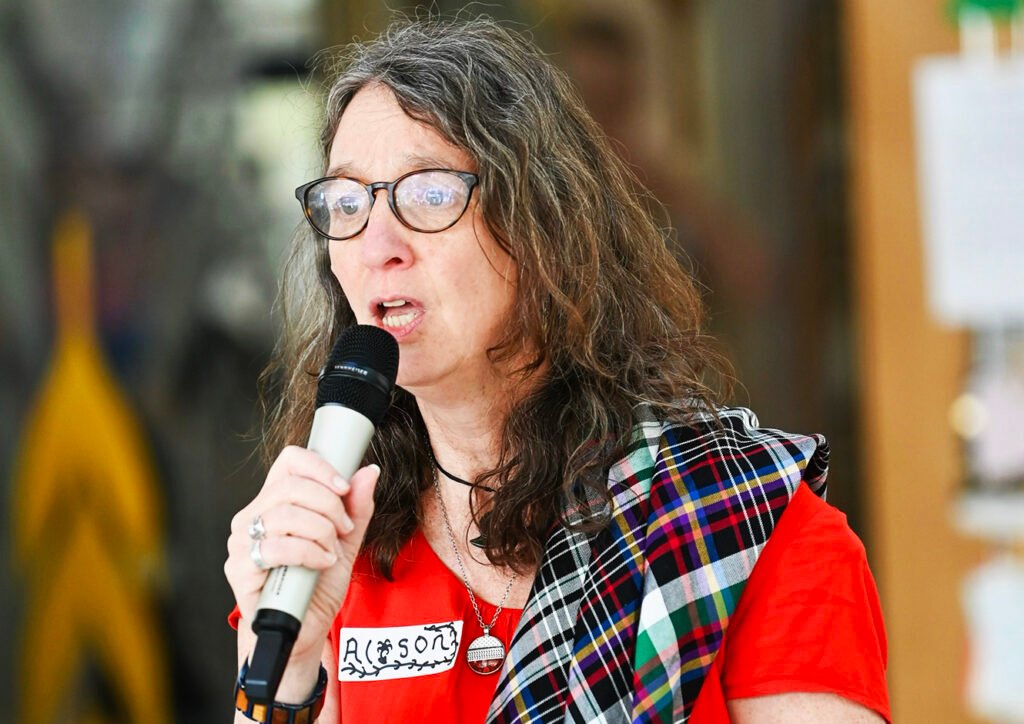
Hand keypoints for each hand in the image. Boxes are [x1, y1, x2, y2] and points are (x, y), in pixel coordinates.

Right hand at [224, 446, 379, 660]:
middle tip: (345, 529)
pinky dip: (308, 553)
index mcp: (276, 501)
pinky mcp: (239, 569)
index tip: (344, 487)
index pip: (289, 461)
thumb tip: (369, 472)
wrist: (304, 630)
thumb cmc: (318, 584)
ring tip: (332, 551)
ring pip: (284, 515)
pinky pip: (276, 548)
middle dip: (328, 505)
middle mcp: (253, 516)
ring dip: (320, 531)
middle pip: (289, 486)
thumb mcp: (346, 543)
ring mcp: (242, 542)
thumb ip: (357, 508)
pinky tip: (322, 564)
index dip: (319, 467)